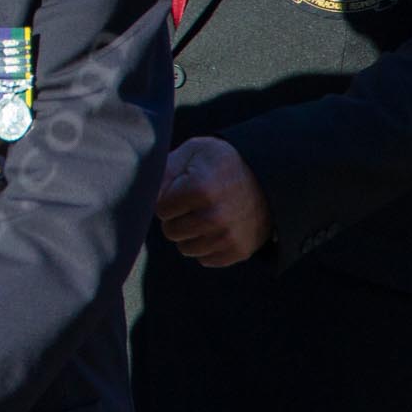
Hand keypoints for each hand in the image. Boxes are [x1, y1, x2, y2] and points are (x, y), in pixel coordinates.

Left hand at [156, 136, 271, 266]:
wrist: (267, 179)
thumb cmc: (220, 163)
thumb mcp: (192, 152)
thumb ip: (164, 170)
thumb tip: (144, 193)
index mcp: (200, 188)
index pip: (160, 209)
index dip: (168, 199)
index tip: (181, 190)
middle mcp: (214, 216)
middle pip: (171, 231)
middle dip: (176, 218)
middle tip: (191, 205)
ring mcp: (228, 236)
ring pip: (186, 248)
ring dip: (190, 234)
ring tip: (203, 216)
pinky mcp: (240, 250)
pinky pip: (205, 259)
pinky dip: (206, 246)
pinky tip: (215, 228)